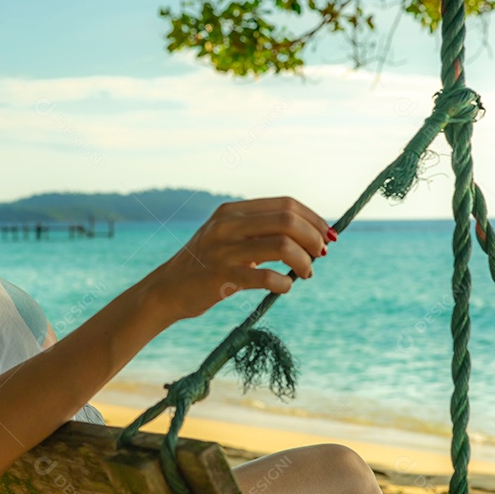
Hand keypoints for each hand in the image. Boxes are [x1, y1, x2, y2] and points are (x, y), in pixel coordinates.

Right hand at [148, 196, 334, 321]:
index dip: (313, 219)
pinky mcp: (222, 276)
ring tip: (306, 273)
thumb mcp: (228, 236)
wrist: (168, 289)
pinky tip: (284, 287)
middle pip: (288, 221)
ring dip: (304, 262)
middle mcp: (227, 224)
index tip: (327, 235)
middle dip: (313, 238)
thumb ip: (260, 231)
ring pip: (283, 246)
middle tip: (320, 255)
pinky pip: (266, 277)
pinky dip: (284, 283)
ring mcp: (223, 249)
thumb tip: (311, 237)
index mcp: (233, 210)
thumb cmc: (206, 265)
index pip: (286, 204)